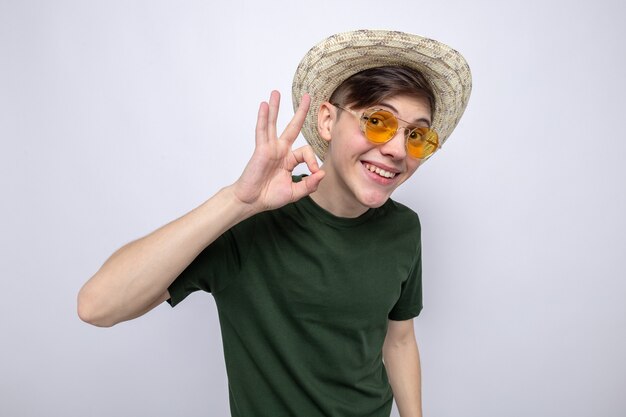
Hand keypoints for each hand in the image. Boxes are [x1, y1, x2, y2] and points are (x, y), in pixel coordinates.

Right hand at [232, 91, 324, 212]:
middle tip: (308, 97)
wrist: (252, 201)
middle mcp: (280, 151)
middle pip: (292, 127)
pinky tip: (264, 105)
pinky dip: (262, 118)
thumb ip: (309, 185)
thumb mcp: (295, 192)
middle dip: (301, 112)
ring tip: (275, 92)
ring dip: (275, 108)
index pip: (306, 151)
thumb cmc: (269, 196)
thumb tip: (322, 173)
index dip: (313, 161)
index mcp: (289, 160)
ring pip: (273, 124)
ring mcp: (270, 148)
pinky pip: (262, 131)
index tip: (315, 172)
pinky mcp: (260, 149)